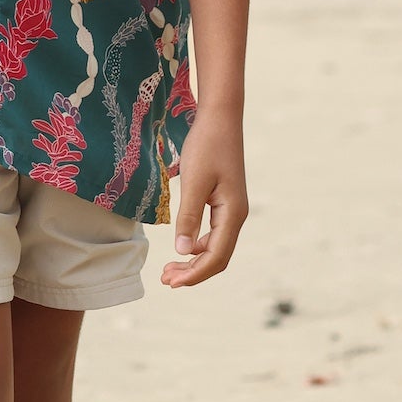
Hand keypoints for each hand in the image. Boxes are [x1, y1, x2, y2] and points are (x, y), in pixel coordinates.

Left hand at [161, 108, 247, 286]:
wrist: (220, 119)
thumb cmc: (206, 146)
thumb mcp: (193, 182)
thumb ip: (187, 217)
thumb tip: (181, 251)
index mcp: (232, 214)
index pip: (216, 256)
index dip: (194, 274)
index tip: (170, 282)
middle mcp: (236, 215)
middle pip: (218, 257)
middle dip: (193, 272)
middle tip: (165, 280)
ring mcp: (232, 209)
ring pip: (216, 247)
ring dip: (194, 260)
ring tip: (169, 269)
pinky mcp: (224, 202)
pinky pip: (214, 233)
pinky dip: (197, 245)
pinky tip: (182, 247)